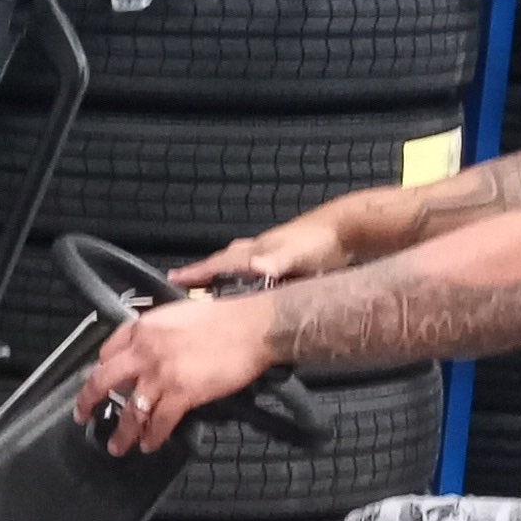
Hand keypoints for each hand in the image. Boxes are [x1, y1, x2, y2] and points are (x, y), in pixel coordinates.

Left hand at [82, 288, 277, 455]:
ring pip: (130, 410)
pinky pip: (159, 422)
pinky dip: (152, 437)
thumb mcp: (178, 312)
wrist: (252, 327)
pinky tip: (149, 445)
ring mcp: (161, 375)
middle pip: (103, 380)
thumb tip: (149, 348)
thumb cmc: (223, 318)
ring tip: (116, 446)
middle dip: (88, 402)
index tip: (99, 380)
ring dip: (121, 432)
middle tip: (83, 415)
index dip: (102, 368)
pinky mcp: (182, 394)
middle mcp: (145, 352)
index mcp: (143, 328)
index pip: (108, 349)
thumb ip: (156, 331)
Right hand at [174, 204, 354, 289]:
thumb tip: (256, 267)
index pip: (216, 263)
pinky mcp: (286, 263)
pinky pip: (256, 273)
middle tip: (183, 284)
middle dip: (202, 274)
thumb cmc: (320, 241)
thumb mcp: (295, 254)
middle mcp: (258, 251)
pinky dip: (246, 281)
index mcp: (253, 251)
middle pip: (222, 263)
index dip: (194, 274)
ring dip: (222, 277)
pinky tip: (251, 290)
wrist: (348, 230)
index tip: (172, 280)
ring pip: (238, 267)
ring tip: (209, 289)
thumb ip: (275, 261)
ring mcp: (271, 255)